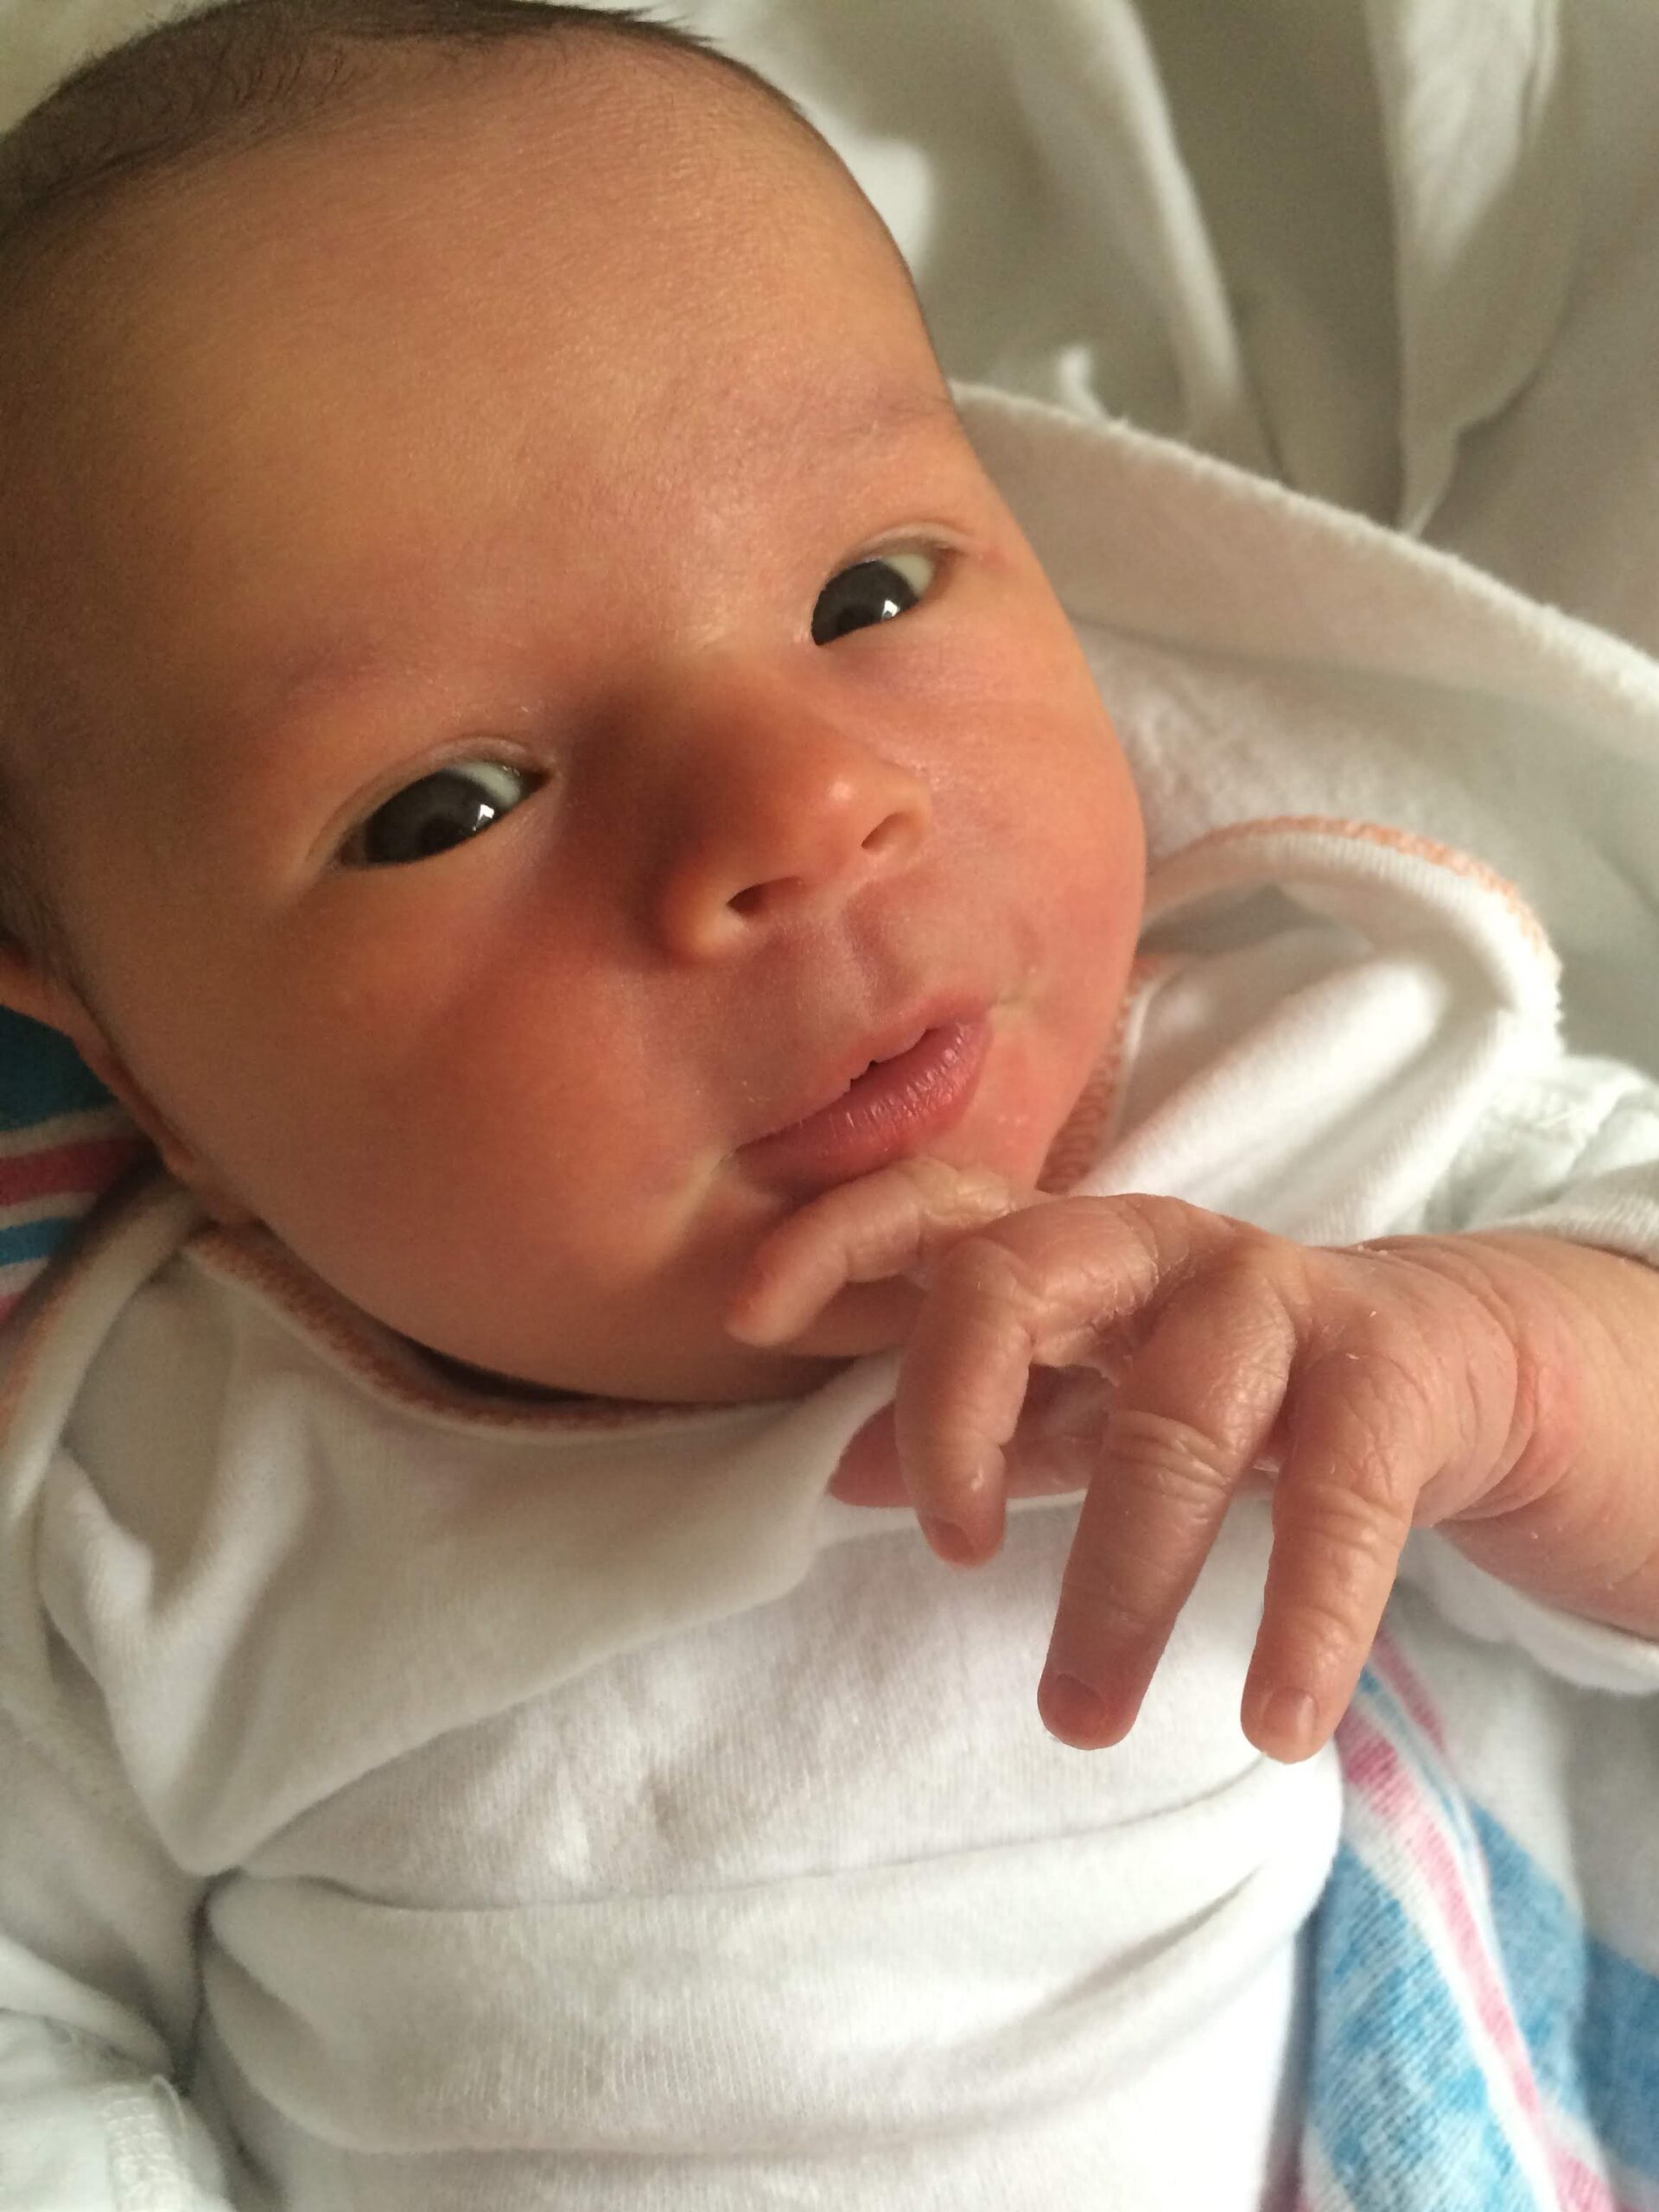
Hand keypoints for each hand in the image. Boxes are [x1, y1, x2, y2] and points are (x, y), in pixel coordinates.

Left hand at [727, 1160, 1532, 1762]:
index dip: (838, 1239)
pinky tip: (1272, 1722)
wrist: (1448, 1358)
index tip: (751, 1320)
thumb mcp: (1093, 1395)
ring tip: (1079, 1719)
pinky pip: (1341, 1500)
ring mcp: (1274, 1299)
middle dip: (953, 1414)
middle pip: (1014, 1277)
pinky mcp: (1387, 1372)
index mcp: (1067, 1247)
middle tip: (953, 1555)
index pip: (933, 1204)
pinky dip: (1304, 1619)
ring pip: (1172, 1420)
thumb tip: (834, 1475)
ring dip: (1120, 1584)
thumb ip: (983, 1427)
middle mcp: (1155, 1247)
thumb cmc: (1232, 1381)